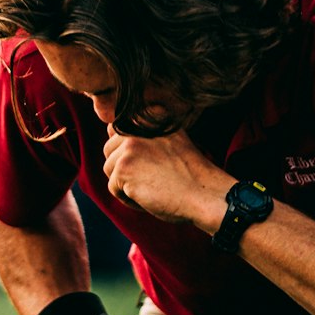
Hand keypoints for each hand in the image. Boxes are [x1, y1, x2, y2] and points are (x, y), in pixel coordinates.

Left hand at [102, 126, 228, 229]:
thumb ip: (145, 134)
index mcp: (151, 115)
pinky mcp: (124, 168)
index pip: (117, 130)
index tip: (151, 164)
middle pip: (109, 150)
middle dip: (125, 169)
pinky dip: (128, 199)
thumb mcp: (170, 141)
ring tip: (153, 187)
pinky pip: (113, 188)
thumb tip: (111, 132)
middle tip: (153, 178)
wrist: (205, 194)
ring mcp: (130, 145)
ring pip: (109, 169)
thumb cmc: (191, 174)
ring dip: (126, 184)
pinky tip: (150, 197)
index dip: (129, 152)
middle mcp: (139, 125)